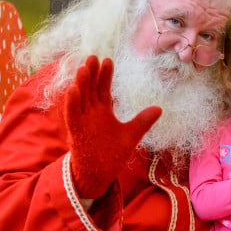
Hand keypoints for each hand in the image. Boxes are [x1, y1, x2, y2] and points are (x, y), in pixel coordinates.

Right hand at [64, 56, 161, 198]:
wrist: (99, 174)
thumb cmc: (112, 154)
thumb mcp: (131, 135)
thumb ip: (142, 121)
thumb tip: (159, 108)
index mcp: (102, 111)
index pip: (103, 88)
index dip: (105, 75)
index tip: (108, 60)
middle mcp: (91, 113)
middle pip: (90, 89)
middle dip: (92, 74)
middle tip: (93, 56)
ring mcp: (82, 121)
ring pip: (79, 99)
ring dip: (81, 84)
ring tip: (83, 68)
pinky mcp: (76, 132)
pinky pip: (72, 116)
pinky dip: (71, 104)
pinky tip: (72, 90)